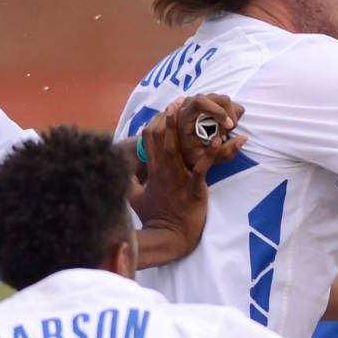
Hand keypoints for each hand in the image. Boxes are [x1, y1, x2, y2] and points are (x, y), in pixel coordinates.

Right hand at [129, 96, 246, 266]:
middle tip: (177, 100)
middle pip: (162, 139)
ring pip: (177, 149)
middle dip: (168, 119)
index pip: (149, 140)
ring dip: (182, 128)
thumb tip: (120, 174)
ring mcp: (178, 179)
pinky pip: (202, 168)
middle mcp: (164, 171)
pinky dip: (210, 154)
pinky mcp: (194, 189)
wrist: (169, 237)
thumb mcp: (135, 198)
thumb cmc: (155, 218)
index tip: (165, 110)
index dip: (156, 123)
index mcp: (153, 171)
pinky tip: (218, 140)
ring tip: (187, 109)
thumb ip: (129, 183)